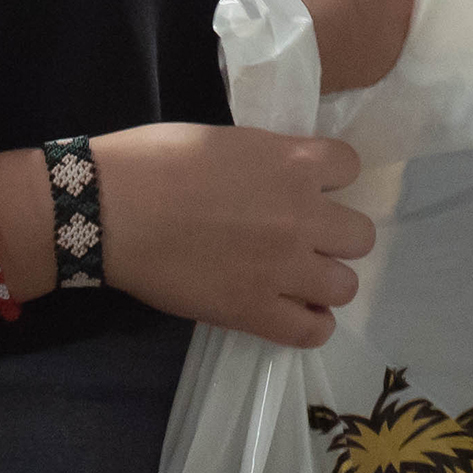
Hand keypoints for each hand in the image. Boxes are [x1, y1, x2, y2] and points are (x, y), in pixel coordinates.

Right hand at [96, 122, 373, 347]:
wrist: (113, 208)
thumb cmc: (155, 159)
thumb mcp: (227, 140)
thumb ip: (269, 160)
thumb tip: (280, 178)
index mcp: (293, 163)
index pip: (351, 165)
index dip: (330, 177)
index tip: (308, 185)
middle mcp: (303, 216)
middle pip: (360, 235)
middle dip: (334, 236)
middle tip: (302, 238)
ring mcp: (283, 268)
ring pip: (345, 286)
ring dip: (324, 282)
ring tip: (295, 280)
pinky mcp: (254, 311)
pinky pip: (312, 331)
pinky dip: (309, 325)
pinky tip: (290, 313)